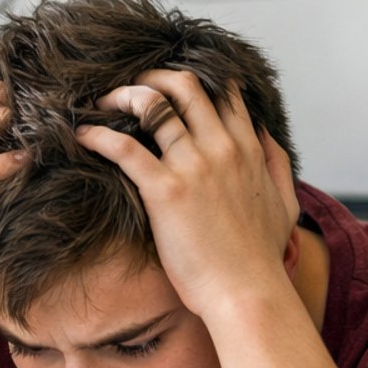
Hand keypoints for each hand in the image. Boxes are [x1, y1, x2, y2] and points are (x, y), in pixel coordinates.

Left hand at [74, 69, 297, 320]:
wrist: (247, 292)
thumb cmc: (260, 257)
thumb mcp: (285, 202)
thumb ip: (276, 161)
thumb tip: (264, 131)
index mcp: (247, 148)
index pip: (222, 91)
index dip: (193, 79)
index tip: (165, 86)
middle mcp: (222, 147)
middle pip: (184, 85)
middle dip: (151, 75)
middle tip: (127, 85)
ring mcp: (194, 165)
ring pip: (153, 104)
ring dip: (120, 96)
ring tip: (98, 104)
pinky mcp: (166, 190)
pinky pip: (125, 148)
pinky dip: (99, 135)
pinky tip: (82, 135)